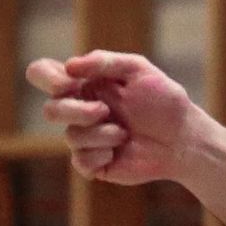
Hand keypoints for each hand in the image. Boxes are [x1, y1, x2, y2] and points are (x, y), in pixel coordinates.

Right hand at [33, 51, 205, 187]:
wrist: (183, 139)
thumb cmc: (164, 101)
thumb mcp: (138, 70)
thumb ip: (105, 62)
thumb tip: (69, 66)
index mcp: (84, 83)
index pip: (42, 74)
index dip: (47, 78)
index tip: (69, 82)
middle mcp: (79, 110)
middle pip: (50, 110)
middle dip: (76, 111)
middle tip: (104, 111)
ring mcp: (85, 137)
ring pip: (70, 137)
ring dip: (101, 134)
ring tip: (125, 133)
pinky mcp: (92, 163)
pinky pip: (80, 161)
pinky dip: (101, 154)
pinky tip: (118, 151)